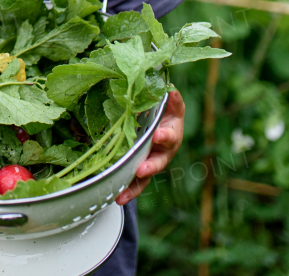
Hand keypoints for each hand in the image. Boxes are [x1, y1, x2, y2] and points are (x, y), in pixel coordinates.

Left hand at [116, 89, 184, 204]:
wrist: (157, 121)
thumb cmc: (162, 111)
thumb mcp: (168, 103)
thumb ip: (172, 99)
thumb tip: (171, 89)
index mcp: (171, 133)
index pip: (170, 135)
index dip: (165, 136)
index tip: (158, 134)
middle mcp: (163, 151)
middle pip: (159, 161)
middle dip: (150, 166)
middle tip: (142, 170)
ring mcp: (152, 162)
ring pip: (146, 177)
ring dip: (135, 186)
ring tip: (123, 194)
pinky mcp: (140, 170)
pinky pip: (134, 183)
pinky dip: (127, 191)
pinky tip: (117, 198)